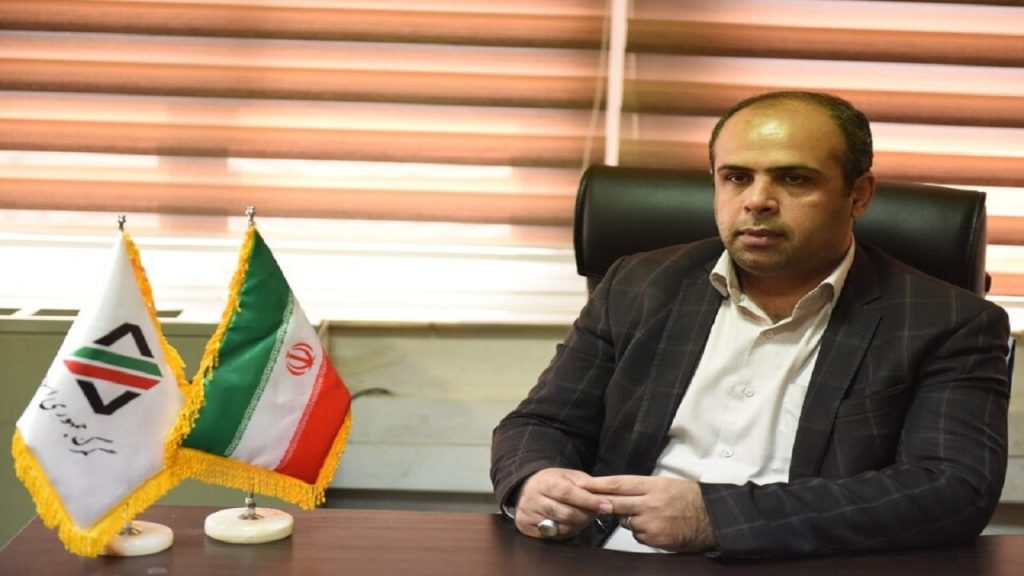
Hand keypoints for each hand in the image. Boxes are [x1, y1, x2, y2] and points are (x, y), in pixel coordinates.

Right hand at [513, 468, 612, 539]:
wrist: (526, 488)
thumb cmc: (552, 482)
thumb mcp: (568, 475)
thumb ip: (585, 484)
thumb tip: (604, 496)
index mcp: (543, 482)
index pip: (568, 493)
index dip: (588, 501)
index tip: (606, 506)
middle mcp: (532, 498)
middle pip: (566, 513)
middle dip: (586, 515)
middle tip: (596, 512)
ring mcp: (527, 514)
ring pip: (561, 527)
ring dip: (578, 524)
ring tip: (583, 516)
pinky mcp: (526, 527)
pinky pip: (553, 536)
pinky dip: (566, 531)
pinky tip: (569, 523)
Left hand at [581, 475, 716, 552]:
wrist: (713, 518)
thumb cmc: (690, 497)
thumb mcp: (667, 484)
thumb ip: (643, 488)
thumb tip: (620, 492)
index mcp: (654, 486)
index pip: (620, 484)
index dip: (600, 484)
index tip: (584, 483)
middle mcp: (650, 504)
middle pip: (616, 503)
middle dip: (600, 502)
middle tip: (585, 499)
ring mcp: (652, 523)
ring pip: (626, 522)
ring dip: (628, 519)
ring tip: (646, 515)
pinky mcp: (655, 540)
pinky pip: (638, 536)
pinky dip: (642, 532)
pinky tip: (656, 527)